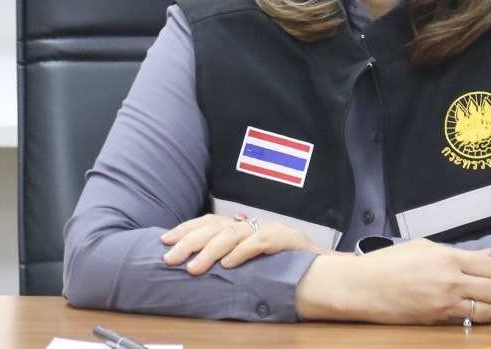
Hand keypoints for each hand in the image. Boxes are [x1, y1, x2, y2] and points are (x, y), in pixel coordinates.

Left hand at [161, 214, 327, 274]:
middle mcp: (255, 224)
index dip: (187, 229)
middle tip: (169, 258)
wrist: (325, 269)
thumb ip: (231, 259)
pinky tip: (228, 265)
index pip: (211, 222)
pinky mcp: (286, 239)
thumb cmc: (287, 268)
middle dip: (190, 241)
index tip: (164, 241)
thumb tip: (196, 267)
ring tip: (194, 268)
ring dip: (211, 251)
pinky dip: (242, 252)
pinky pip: (260, 242)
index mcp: (244, 227)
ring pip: (234, 234)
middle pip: (217, 226)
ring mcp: (271, 230)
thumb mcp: (253, 262)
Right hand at [297, 238, 490, 324]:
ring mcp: (444, 301)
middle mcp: (450, 278)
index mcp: (447, 256)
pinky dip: (485, 319)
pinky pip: (470, 320)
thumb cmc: (389, 264)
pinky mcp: (437, 319)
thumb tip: (486, 253)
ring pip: (488, 308)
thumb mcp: (424, 248)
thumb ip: (458, 252)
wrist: (363, 286)